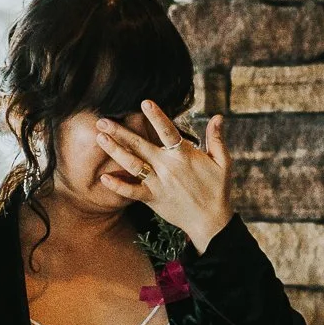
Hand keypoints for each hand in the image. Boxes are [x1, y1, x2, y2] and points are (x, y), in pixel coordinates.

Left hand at [93, 103, 233, 251]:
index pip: (168, 131)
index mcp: (185, 155)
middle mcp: (168, 167)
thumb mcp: (223, 162)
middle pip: (141, 145)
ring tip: (100, 138)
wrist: (211, 221)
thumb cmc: (218, 190)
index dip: (156, 116)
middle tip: (102, 120)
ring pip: (133, 164)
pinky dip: (118, 185)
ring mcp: (159, 183)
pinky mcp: (153, 198)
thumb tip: (218, 116)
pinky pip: (132, 192)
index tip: (144, 103)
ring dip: (115, 151)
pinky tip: (104, 177)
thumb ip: (217, 139)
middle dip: (120, 131)